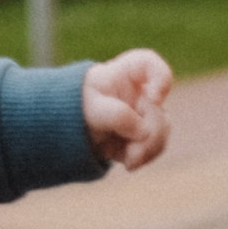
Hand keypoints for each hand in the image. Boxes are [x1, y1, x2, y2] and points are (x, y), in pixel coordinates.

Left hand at [82, 48, 171, 170]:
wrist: (65, 132)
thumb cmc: (74, 107)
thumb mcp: (91, 108)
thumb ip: (117, 115)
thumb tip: (143, 132)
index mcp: (125, 74)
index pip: (149, 64)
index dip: (161, 77)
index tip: (154, 97)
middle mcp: (139, 91)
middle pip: (158, 108)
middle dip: (150, 133)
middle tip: (133, 152)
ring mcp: (144, 113)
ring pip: (162, 130)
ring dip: (148, 149)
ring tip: (130, 162)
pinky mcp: (143, 135)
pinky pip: (155, 146)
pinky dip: (145, 157)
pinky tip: (129, 164)